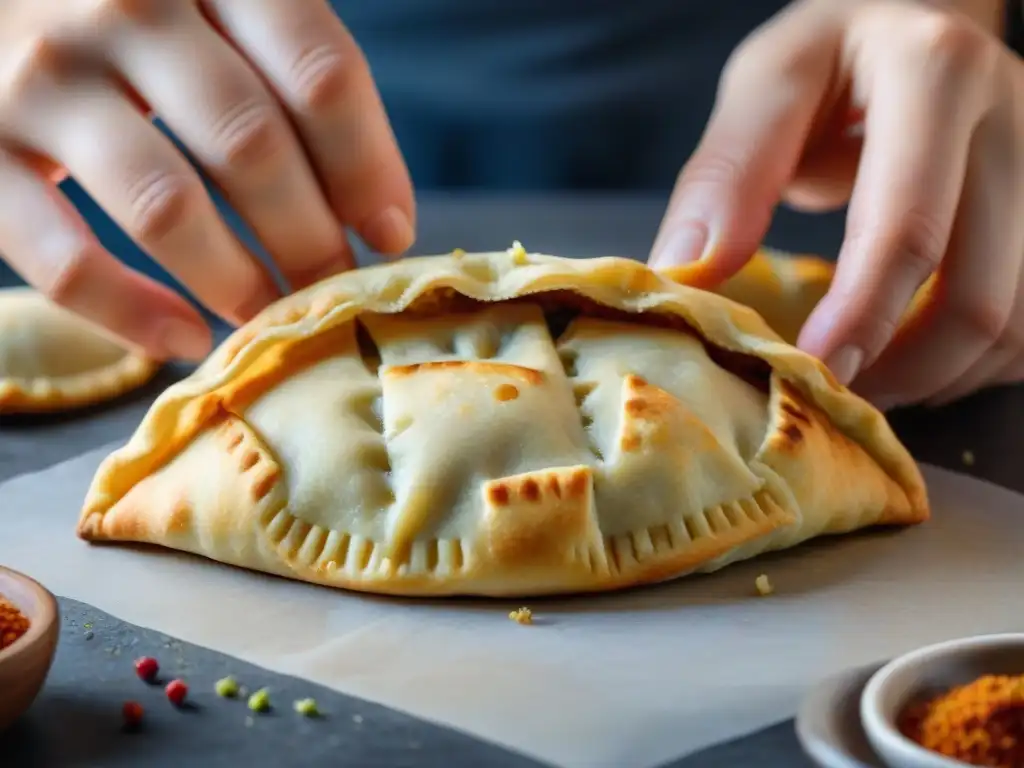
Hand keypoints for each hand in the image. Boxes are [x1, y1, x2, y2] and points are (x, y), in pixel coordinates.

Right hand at [0, 0, 414, 360]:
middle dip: (311, 237)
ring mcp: (40, 77)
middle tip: (333, 287)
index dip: (370, 166)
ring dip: (237, 279)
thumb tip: (378, 209)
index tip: (391, 232)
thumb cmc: (133, 14)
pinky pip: (61, 257)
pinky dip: (131, 313)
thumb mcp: (216, 1)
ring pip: (166, 205)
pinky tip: (185, 339)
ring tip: (271, 314)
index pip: (320, 73)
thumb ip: (288, 65)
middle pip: (251, 144)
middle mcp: (121, 7)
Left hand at [649, 0, 1023, 409]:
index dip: (861, 317)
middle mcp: (1015, 119)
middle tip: (834, 391)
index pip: (906, 227)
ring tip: (872, 379)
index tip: (814, 370)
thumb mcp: (766, 86)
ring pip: (1019, 325)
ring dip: (943, 378)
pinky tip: (923, 356)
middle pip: (978, 297)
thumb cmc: (833, 59)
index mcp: (935, 74)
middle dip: (903, 369)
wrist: (916, 22)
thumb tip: (686, 272)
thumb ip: (727, 173)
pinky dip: (978, 363)